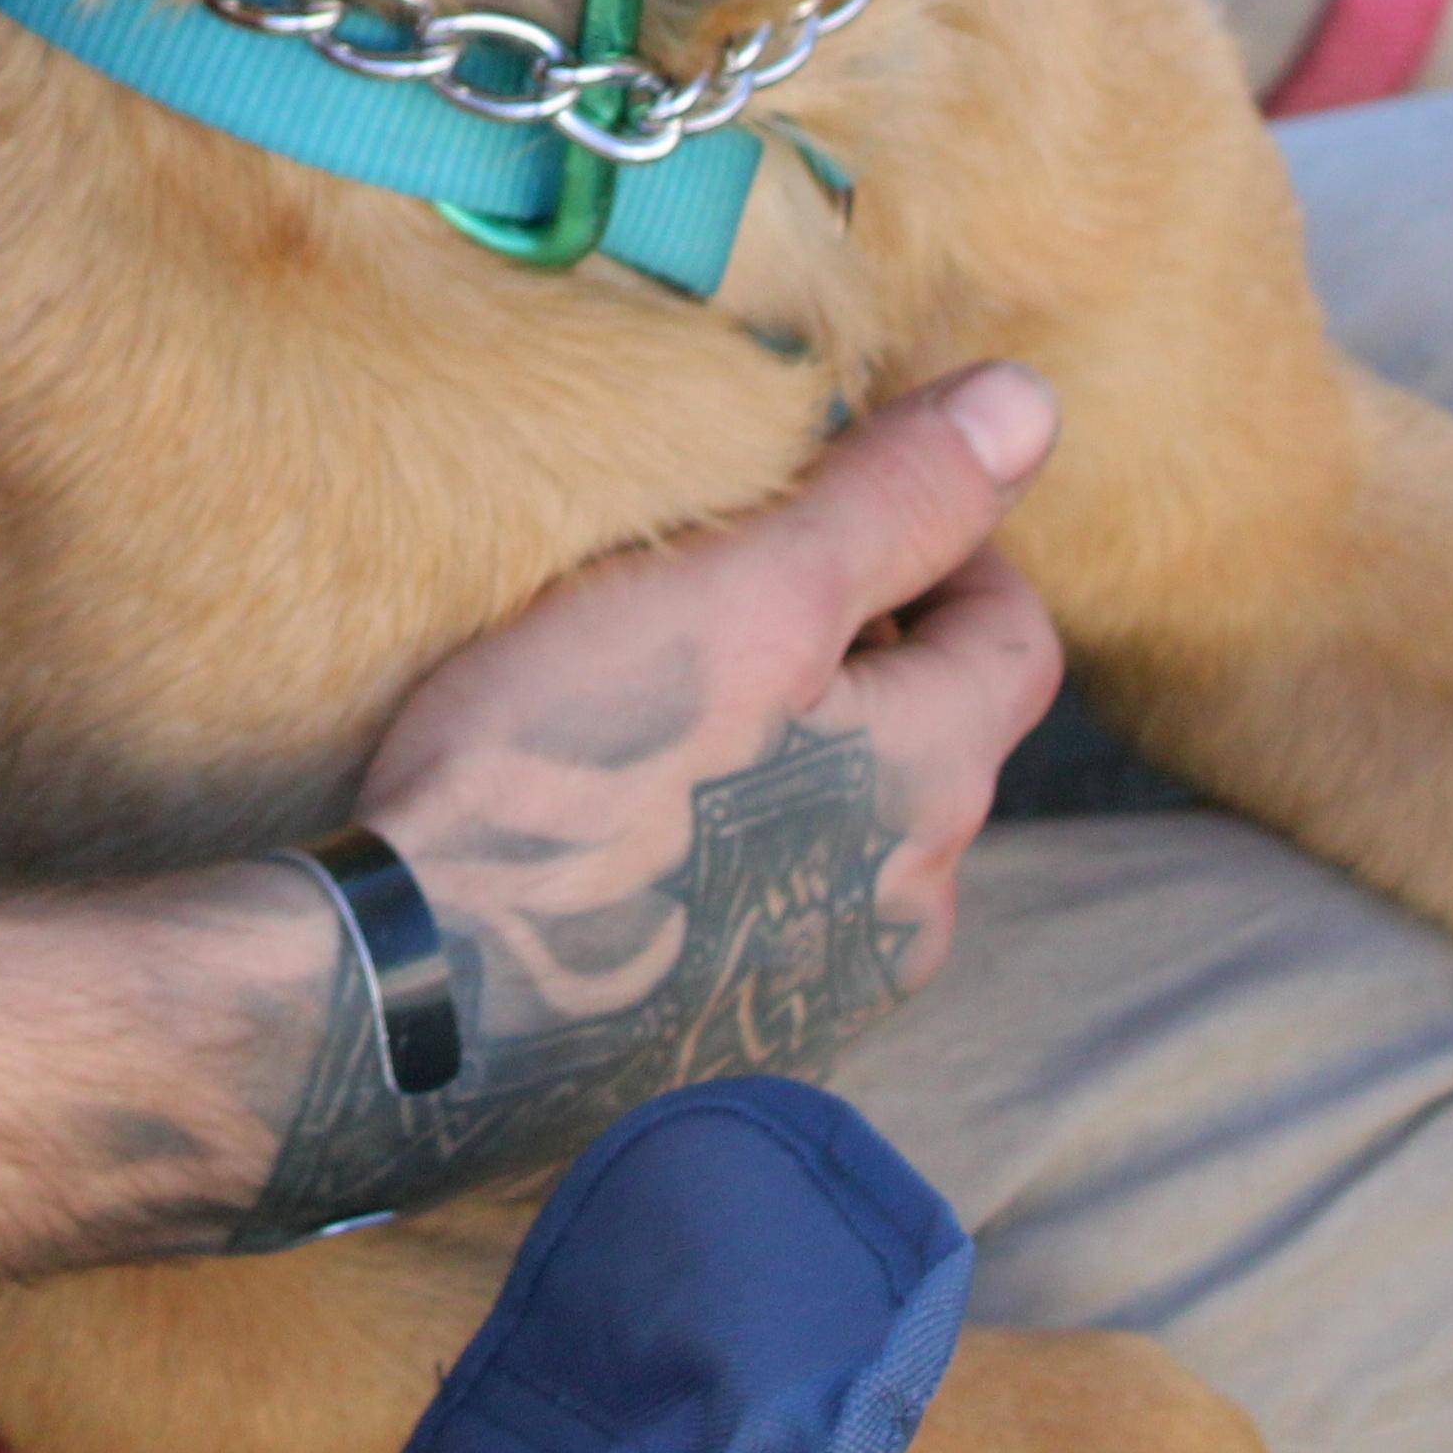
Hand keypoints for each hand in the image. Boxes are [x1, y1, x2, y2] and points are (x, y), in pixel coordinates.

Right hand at [236, 368, 1063, 1242]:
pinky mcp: (725, 1047)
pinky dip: (734, 849)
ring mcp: (818, 995)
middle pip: (935, 737)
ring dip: (798, 755)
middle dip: (864, 651)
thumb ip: (894, 504)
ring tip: (672, 706)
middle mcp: (906, 910)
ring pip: (850, 829)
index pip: (1013, 637)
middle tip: (733, 590)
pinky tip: (631, 824)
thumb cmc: (580, 777)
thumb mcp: (742, 595)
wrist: (421, 1006)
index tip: (839, 504)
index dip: (947, 548)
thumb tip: (1032, 405)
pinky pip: (768, 912)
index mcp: (934, 787)